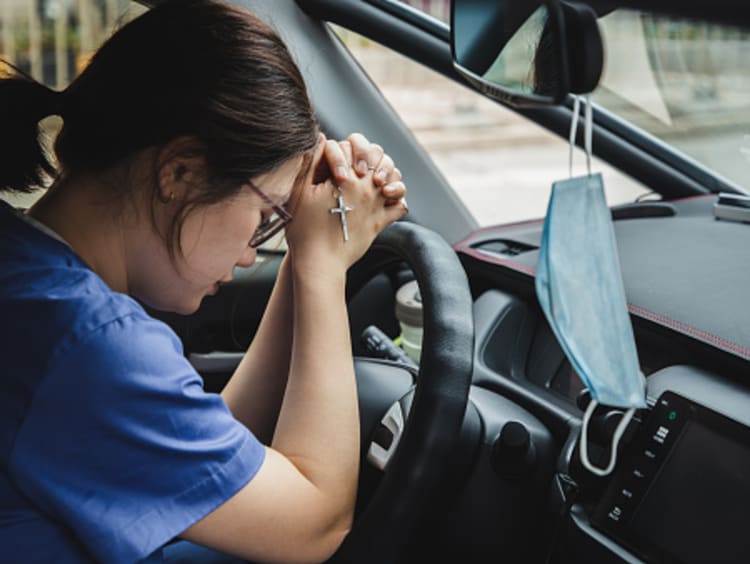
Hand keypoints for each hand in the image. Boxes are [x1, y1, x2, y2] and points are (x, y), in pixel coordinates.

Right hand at [286, 134, 406, 276]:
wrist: (319, 263)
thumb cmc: (304, 230)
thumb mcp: (299, 192)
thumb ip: (311, 162)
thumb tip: (322, 138)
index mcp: (348, 178)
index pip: (354, 146)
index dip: (343, 150)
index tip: (333, 167)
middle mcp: (368, 189)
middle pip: (379, 156)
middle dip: (368, 156)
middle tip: (355, 168)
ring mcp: (377, 205)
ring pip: (395, 177)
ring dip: (386, 174)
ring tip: (372, 180)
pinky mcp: (381, 223)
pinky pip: (400, 205)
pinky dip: (396, 199)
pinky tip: (384, 199)